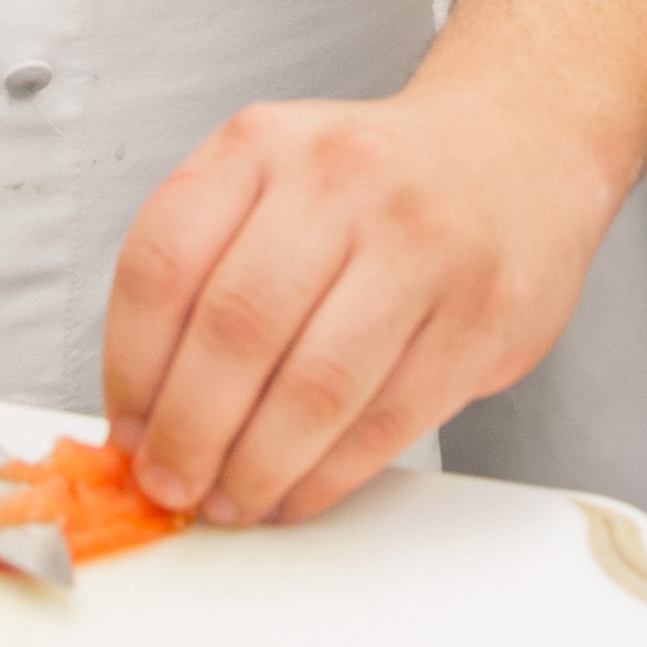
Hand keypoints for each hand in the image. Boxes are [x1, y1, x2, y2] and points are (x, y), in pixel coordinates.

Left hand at [101, 87, 615, 525]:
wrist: (518, 147)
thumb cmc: (377, 183)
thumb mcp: (275, 179)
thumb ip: (204, 272)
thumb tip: (143, 414)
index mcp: (265, 145)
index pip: (163, 264)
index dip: (130, 368)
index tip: (128, 429)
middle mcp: (343, 181)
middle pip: (236, 332)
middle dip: (189, 435)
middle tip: (172, 484)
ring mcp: (422, 247)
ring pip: (315, 388)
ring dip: (257, 469)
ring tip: (232, 501)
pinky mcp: (482, 317)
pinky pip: (387, 421)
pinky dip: (328, 477)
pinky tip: (298, 491)